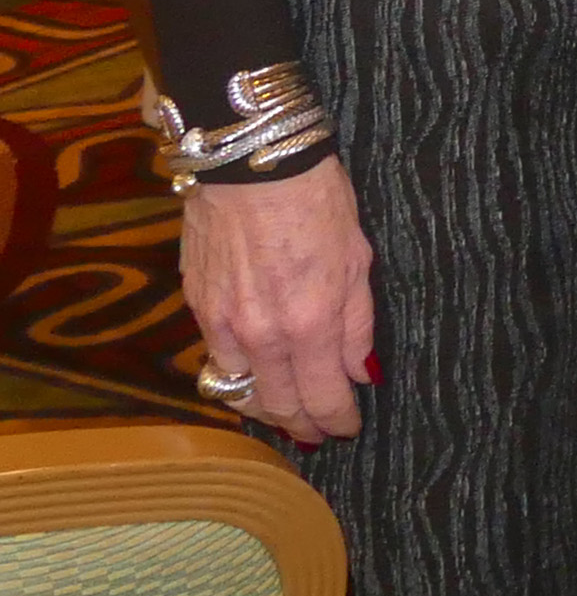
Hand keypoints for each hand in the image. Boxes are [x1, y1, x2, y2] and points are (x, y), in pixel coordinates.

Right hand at [180, 155, 374, 445]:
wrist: (250, 163)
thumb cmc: (316, 199)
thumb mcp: (358, 259)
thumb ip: (357, 324)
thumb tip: (361, 371)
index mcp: (311, 323)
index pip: (323, 397)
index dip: (338, 420)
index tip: (348, 427)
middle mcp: (262, 334)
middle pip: (278, 407)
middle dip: (301, 426)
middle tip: (318, 431)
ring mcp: (222, 324)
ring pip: (240, 391)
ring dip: (265, 407)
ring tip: (287, 410)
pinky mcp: (195, 307)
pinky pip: (216, 360)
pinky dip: (237, 376)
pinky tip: (254, 373)